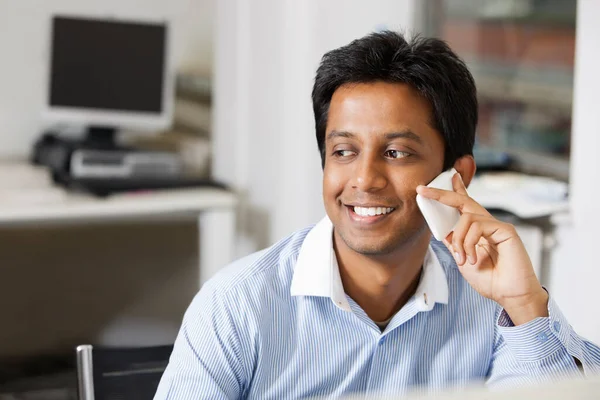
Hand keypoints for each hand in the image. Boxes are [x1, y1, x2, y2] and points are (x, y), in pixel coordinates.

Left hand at [416, 173, 547, 324]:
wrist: (510, 296)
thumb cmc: (491, 281)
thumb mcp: (462, 260)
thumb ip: (453, 243)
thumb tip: (440, 229)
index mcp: (476, 231)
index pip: (464, 206)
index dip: (455, 190)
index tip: (443, 180)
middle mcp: (486, 225)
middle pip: (463, 201)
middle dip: (441, 194)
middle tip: (423, 190)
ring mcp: (496, 226)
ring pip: (466, 218)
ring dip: (458, 240)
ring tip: (463, 258)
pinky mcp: (505, 230)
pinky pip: (478, 226)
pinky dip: (469, 243)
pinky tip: (473, 259)